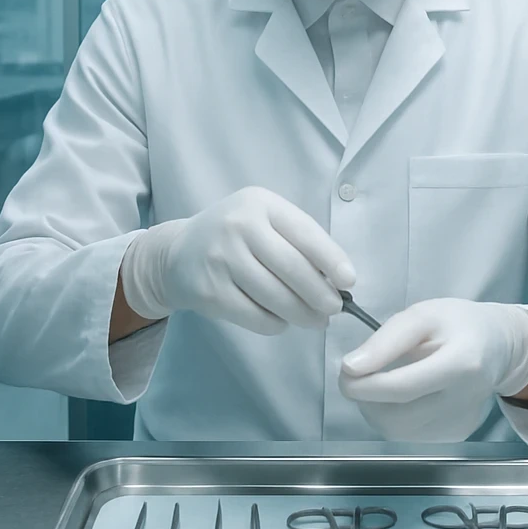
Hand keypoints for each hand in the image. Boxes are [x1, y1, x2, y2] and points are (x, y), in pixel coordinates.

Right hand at [120, 186, 355, 333]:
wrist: (178, 253)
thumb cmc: (237, 237)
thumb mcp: (265, 222)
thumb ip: (298, 242)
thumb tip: (338, 281)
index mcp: (260, 204)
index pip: (305, 233)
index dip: (331, 259)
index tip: (349, 282)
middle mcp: (239, 226)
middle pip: (293, 268)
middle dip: (321, 295)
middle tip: (335, 309)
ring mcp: (220, 258)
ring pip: (276, 297)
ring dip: (303, 314)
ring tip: (315, 320)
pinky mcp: (209, 291)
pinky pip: (255, 316)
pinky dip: (276, 324)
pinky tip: (282, 321)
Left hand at [337, 299, 527, 440]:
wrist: (500, 346)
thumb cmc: (459, 323)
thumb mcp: (423, 314)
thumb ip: (386, 340)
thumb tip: (351, 367)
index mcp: (461, 363)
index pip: (402, 387)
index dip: (365, 384)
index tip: (344, 370)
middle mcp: (463, 401)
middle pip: (396, 418)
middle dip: (365, 398)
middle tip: (357, 375)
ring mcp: (460, 425)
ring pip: (398, 432)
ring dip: (375, 409)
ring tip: (380, 382)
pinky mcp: (455, 436)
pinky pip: (409, 435)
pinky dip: (393, 416)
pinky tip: (402, 395)